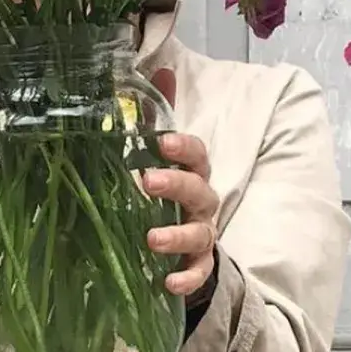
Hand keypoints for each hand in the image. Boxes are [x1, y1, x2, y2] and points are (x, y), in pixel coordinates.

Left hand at [145, 69, 220, 300]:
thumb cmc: (168, 191)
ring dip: (177, 235)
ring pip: (198, 232)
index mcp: (193, 171)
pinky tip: (168, 283)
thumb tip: (160, 68)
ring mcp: (203, 234)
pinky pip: (198, 274)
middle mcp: (202, 201)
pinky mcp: (198, 266)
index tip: (162, 141)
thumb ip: (154, 115)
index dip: (183, 146)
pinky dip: (187, 280)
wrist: (185, 244)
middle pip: (199, 189)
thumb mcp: (159, 153)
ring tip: (151, 238)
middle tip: (147, 181)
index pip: (197, 153)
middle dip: (176, 184)